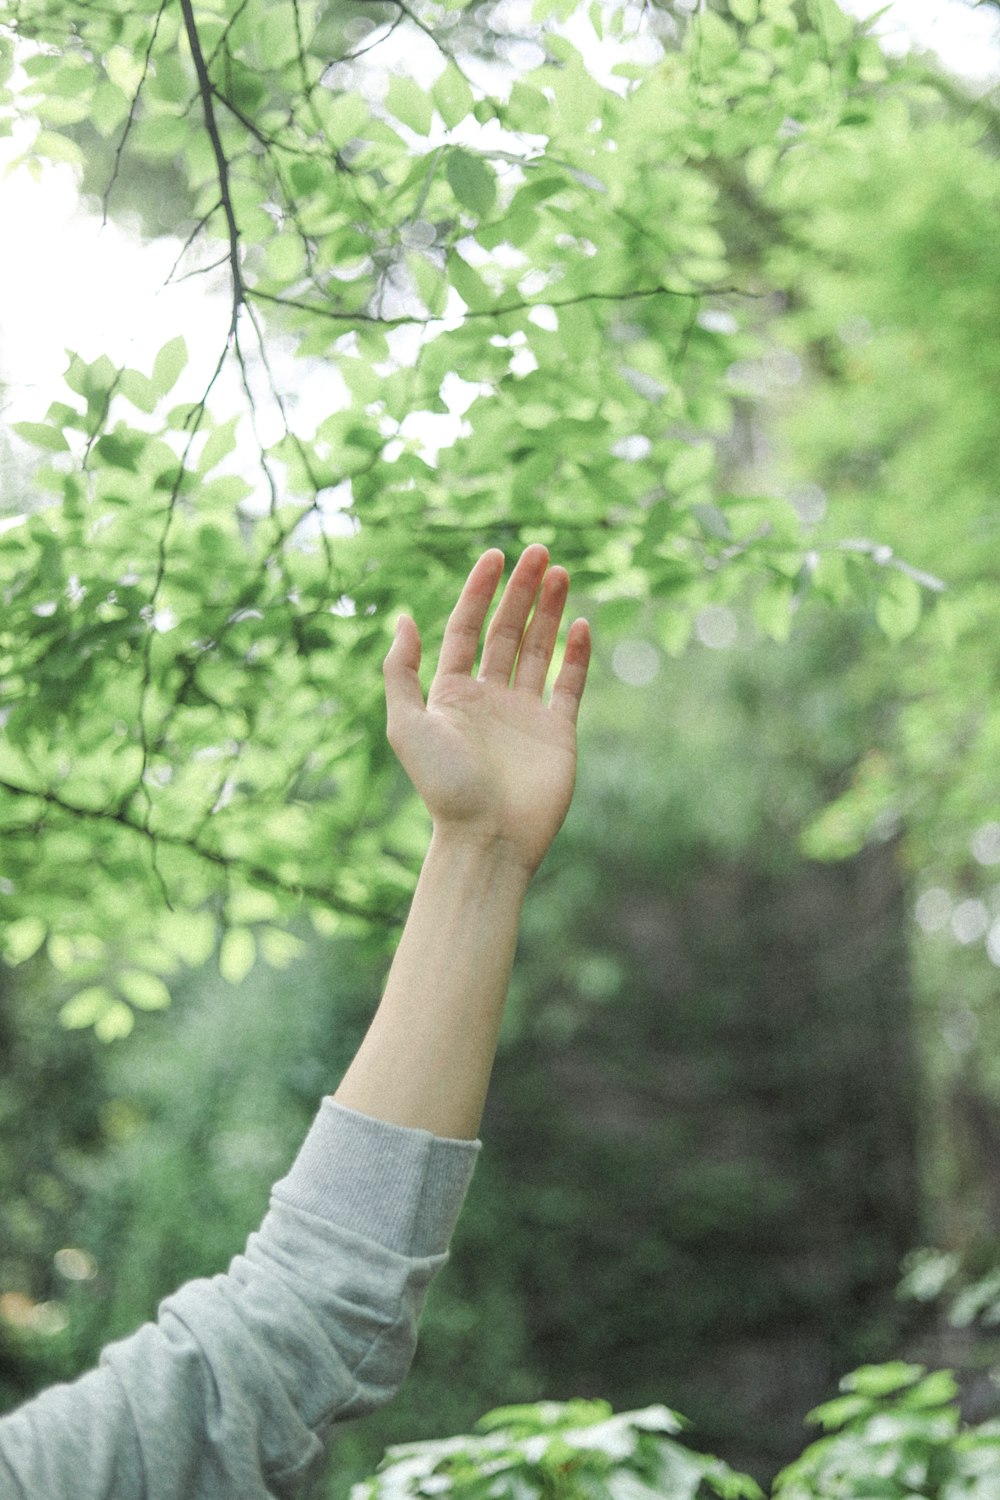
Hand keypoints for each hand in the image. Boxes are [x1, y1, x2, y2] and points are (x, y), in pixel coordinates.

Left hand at [383, 545, 590, 876]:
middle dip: (521, 591)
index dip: (479, 591)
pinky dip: (576, 654)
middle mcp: (488, 698)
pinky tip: (580, 623)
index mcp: (451, 693)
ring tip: (559, 572)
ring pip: (539, 649)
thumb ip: (400, 671)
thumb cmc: (442, 786)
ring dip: (549, 611)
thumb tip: (403, 618)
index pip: (466, 629)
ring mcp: (525, 713)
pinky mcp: (558, 732)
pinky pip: (569, 684)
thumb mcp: (406, 724)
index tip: (495, 555)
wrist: (488, 838)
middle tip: (538, 552)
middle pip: (506, 631)